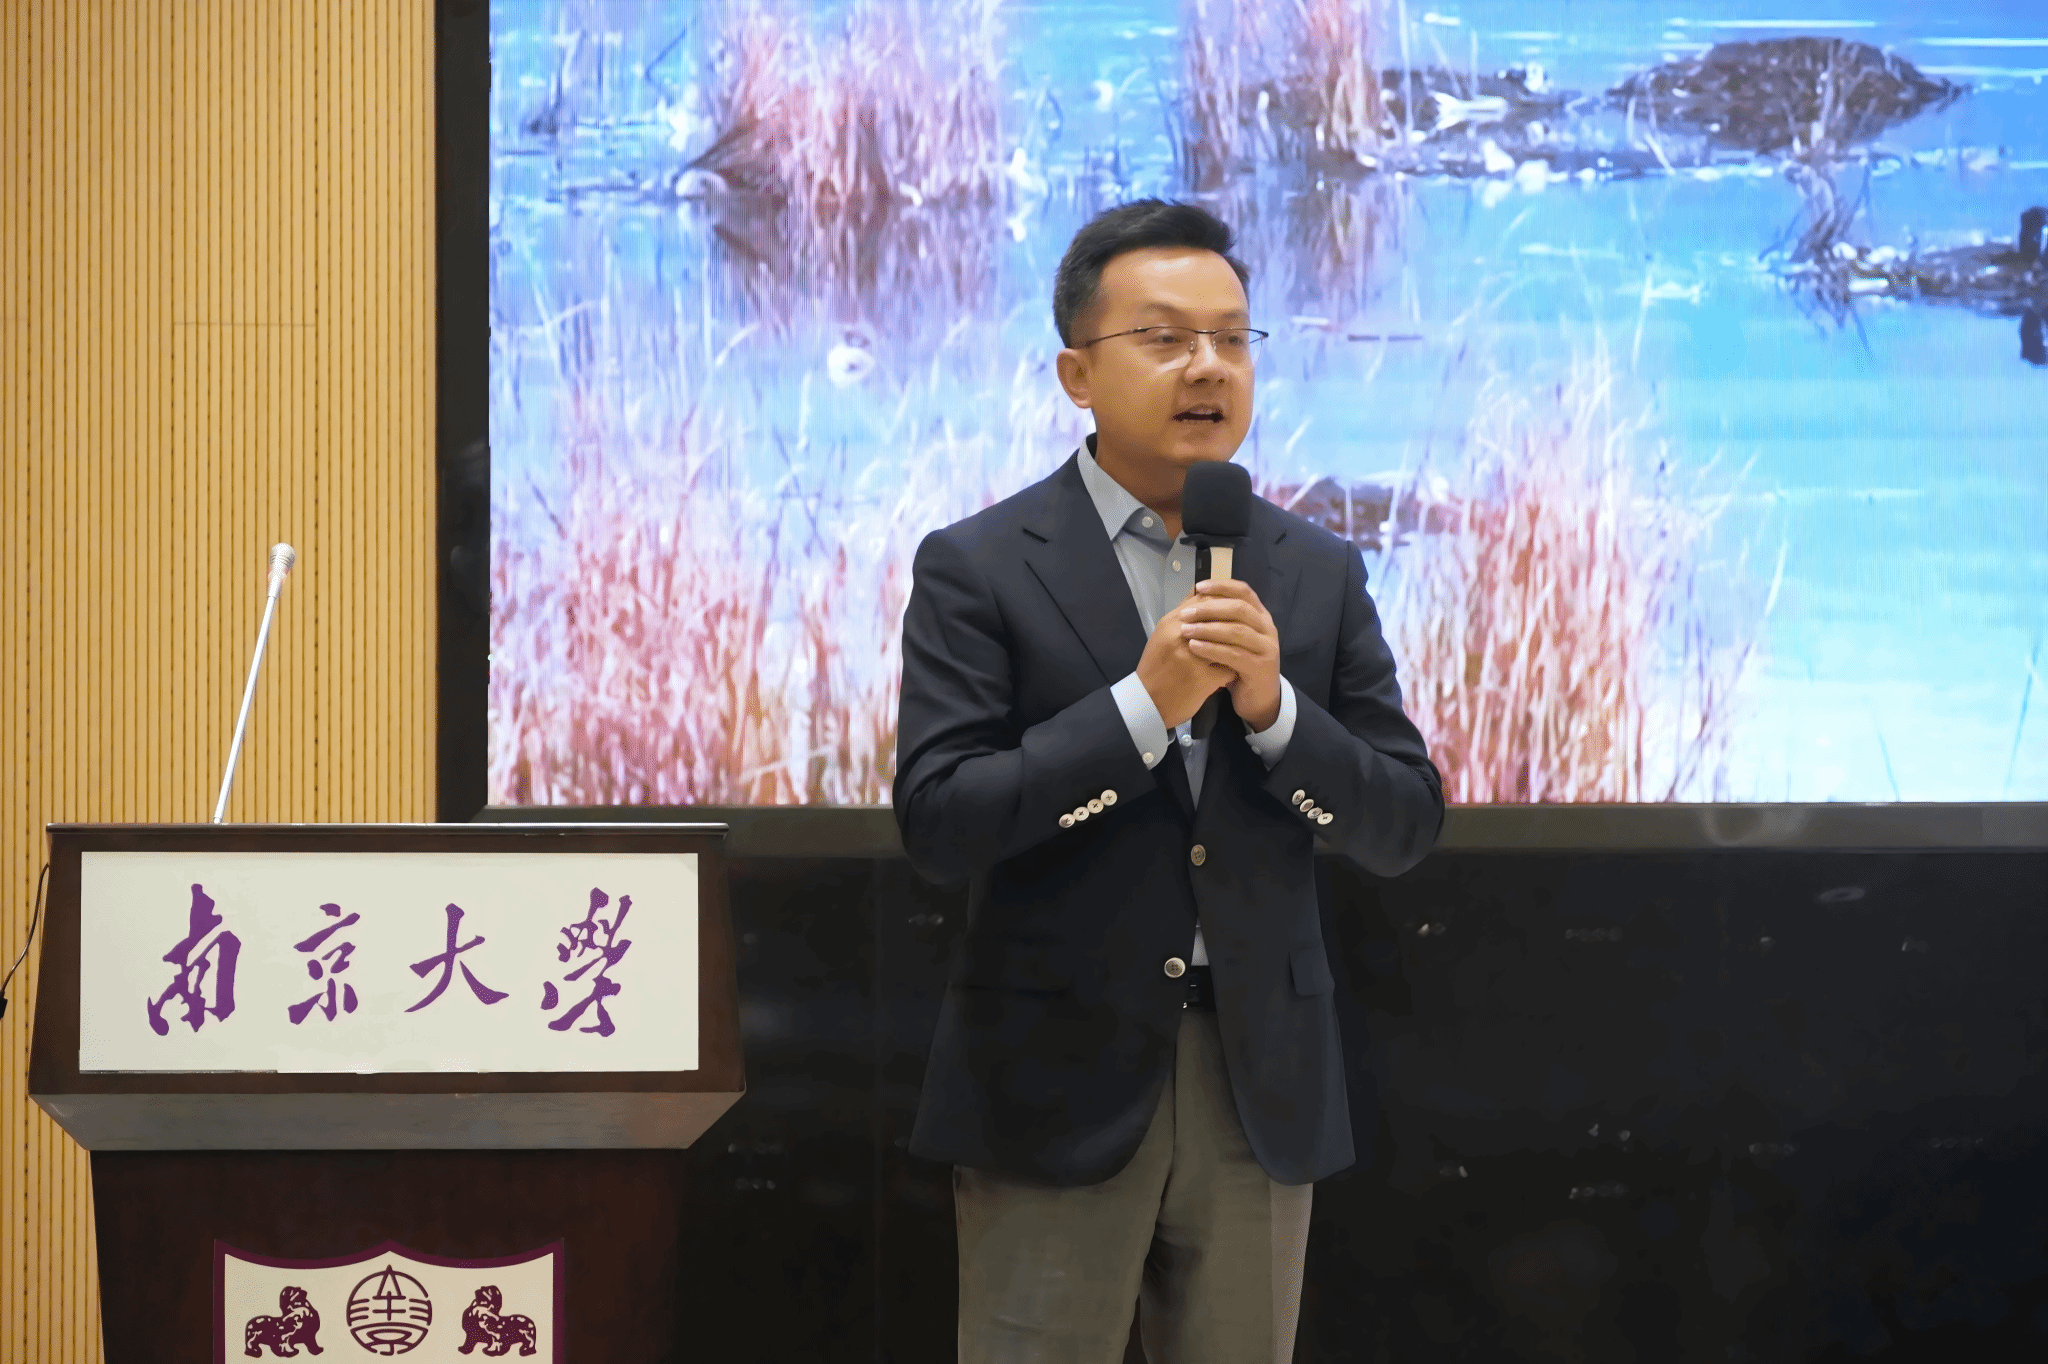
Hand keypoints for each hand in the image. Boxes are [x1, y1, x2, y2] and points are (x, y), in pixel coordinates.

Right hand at [1137, 591, 1236, 728]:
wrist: (1147, 701)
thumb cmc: (1157, 667)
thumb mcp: (1163, 635)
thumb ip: (1183, 615)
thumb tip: (1202, 592)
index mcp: (1171, 623)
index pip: (1205, 600)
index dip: (1223, 603)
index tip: (1231, 610)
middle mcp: (1181, 636)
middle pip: (1220, 619)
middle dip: (1233, 624)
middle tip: (1241, 630)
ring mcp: (1193, 658)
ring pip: (1228, 643)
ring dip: (1235, 647)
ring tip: (1239, 651)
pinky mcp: (1203, 679)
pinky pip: (1229, 669)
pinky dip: (1232, 672)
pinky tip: (1230, 674)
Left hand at [1181, 579, 1281, 730]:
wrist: (1259, 699)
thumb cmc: (1240, 665)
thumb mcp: (1231, 639)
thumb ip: (1220, 619)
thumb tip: (1195, 596)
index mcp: (1260, 616)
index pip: (1244, 591)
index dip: (1221, 586)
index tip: (1198, 587)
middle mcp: (1267, 628)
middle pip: (1239, 608)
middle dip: (1210, 608)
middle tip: (1186, 613)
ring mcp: (1267, 647)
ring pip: (1237, 631)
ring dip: (1208, 629)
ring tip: (1185, 631)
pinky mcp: (1261, 667)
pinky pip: (1234, 654)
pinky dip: (1212, 649)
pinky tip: (1194, 648)